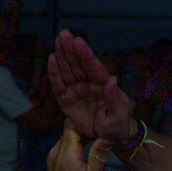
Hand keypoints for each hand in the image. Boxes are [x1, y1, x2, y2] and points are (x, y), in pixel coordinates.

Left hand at [33, 122, 110, 170]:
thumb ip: (99, 156)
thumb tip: (108, 134)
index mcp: (65, 154)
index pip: (73, 124)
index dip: (88, 118)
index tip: (104, 116)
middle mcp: (55, 153)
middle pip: (71, 129)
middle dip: (88, 124)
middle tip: (108, 122)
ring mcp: (53, 159)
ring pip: (69, 138)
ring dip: (84, 134)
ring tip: (103, 132)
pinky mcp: (55, 166)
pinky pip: (67, 147)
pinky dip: (79, 144)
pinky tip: (92, 146)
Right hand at [46, 30, 136, 144]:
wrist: (109, 136)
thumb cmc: (118, 123)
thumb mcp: (119, 114)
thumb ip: (115, 98)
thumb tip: (112, 79)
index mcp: (103, 83)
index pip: (93, 66)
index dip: (85, 53)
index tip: (79, 40)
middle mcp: (88, 83)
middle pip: (77, 64)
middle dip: (71, 49)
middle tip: (64, 34)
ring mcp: (76, 90)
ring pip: (67, 70)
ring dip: (61, 56)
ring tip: (57, 41)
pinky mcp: (66, 99)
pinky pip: (58, 85)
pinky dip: (54, 74)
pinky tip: (51, 60)